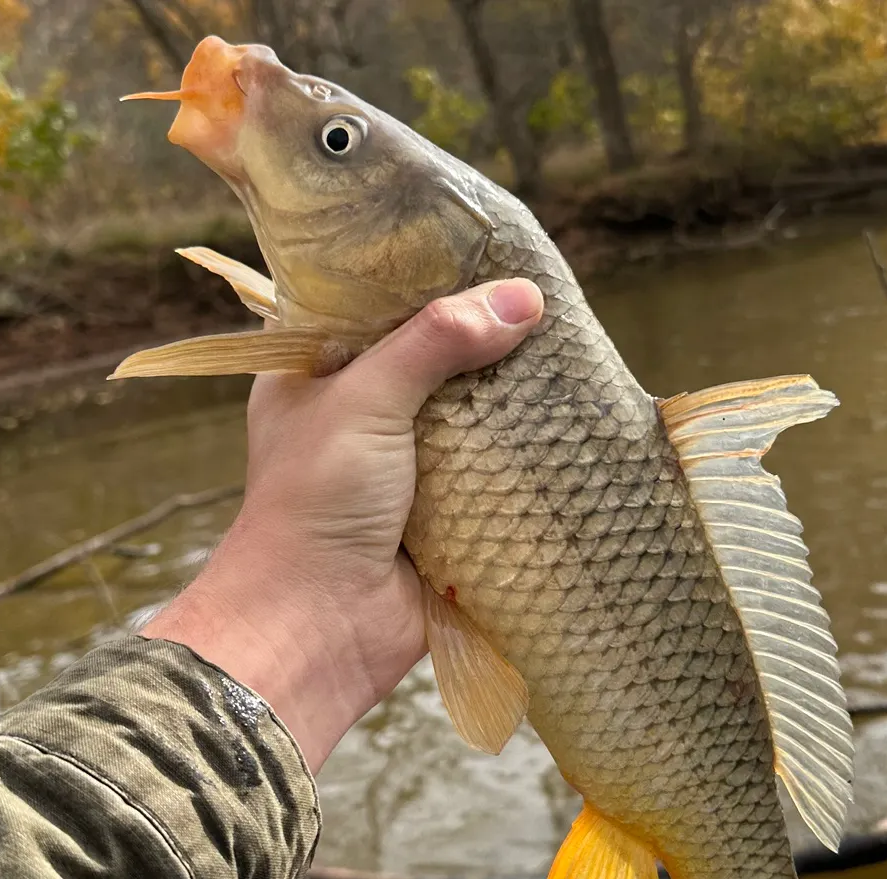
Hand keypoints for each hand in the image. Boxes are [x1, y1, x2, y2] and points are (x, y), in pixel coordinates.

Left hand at [143, 278, 543, 770]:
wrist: (319, 626)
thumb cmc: (314, 503)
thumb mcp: (366, 400)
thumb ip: (436, 342)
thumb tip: (523, 300)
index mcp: (316, 373)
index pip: (373, 303)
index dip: (424, 274)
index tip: (486, 243)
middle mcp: (360, 415)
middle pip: (431, 358)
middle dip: (483, 336)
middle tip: (546, 295)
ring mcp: (404, 469)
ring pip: (467, 417)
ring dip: (509, 398)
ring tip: (572, 349)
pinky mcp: (443, 517)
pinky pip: (490, 476)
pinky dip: (521, 458)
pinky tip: (571, 422)